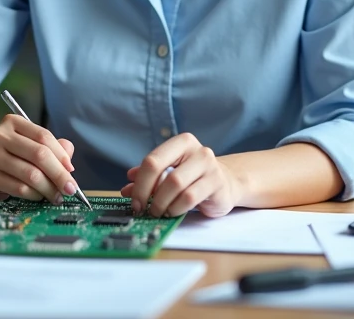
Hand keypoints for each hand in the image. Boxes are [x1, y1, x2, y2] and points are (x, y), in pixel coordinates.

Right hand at [0, 114, 79, 207]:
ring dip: (49, 189)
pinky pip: (19, 188)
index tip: (71, 170)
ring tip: (56, 196)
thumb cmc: (6, 159)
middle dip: (59, 174)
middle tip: (71, 189)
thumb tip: (69, 159)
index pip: (43, 136)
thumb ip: (51, 149)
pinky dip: (34, 195)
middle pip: (39, 154)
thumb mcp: (27, 149)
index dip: (61, 155)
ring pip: (31, 174)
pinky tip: (39, 197)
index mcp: (12, 122)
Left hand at [121, 133, 239, 217]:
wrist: (226, 184)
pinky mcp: (217, 183)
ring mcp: (210, 166)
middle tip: (143, 209)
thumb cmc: (193, 178)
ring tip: (159, 211)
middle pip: (163, 172)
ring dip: (162, 203)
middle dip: (147, 194)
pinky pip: (189, 198)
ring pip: (176, 185)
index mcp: (181, 143)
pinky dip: (176, 208)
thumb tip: (127, 188)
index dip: (139, 183)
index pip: (152, 160)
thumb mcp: (170, 173)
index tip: (134, 200)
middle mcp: (197, 150)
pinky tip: (173, 211)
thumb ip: (149, 178)